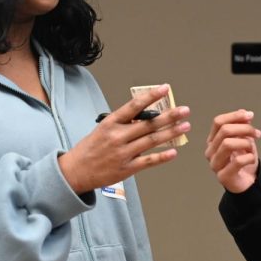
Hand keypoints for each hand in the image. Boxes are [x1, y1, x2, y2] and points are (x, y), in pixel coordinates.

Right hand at [58, 85, 190, 193]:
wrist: (75, 171)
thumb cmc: (90, 148)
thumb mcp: (103, 129)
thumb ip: (123, 123)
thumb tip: (146, 116)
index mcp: (111, 123)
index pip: (134, 106)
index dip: (151, 96)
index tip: (165, 89)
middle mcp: (118, 136)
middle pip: (148, 124)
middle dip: (170, 116)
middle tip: (185, 110)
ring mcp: (123, 153)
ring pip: (152, 140)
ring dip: (171, 133)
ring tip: (185, 127)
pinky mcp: (126, 168)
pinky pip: (148, 161)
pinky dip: (162, 157)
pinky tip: (174, 151)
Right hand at [205, 110, 260, 193]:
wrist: (246, 184)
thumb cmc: (243, 162)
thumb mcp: (245, 140)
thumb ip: (243, 127)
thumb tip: (245, 113)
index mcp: (213, 140)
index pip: (218, 122)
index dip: (234, 116)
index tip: (250, 116)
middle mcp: (210, 151)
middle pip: (224, 131)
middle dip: (244, 128)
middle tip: (257, 133)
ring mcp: (215, 164)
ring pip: (228, 144)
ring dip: (245, 143)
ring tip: (252, 148)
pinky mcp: (223, 176)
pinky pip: (237, 161)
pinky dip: (249, 157)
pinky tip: (252, 159)